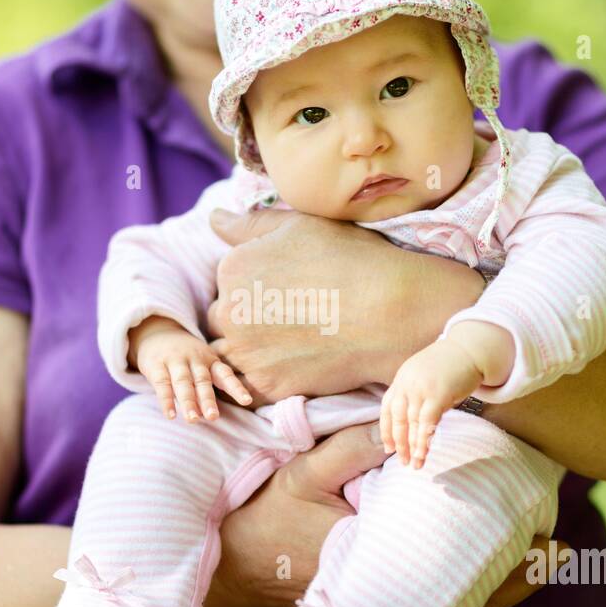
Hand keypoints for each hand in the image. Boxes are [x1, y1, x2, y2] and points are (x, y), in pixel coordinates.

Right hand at [130, 316, 252, 421]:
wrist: (158, 333)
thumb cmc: (187, 357)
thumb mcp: (203, 364)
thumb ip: (208, 386)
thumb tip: (213, 416)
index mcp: (210, 360)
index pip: (225, 375)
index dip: (236, 387)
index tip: (246, 401)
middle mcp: (195, 359)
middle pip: (202, 380)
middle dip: (208, 399)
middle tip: (213, 417)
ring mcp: (175, 361)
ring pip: (183, 382)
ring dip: (188, 401)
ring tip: (193, 420)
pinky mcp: (156, 365)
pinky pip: (162, 384)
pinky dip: (166, 400)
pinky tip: (171, 416)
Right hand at [200, 420, 568, 606]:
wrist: (233, 569)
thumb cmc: (266, 519)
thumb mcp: (303, 473)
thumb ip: (350, 446)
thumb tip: (399, 424)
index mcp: (375, 557)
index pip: (455, 566)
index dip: (504, 560)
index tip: (545, 538)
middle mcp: (384, 589)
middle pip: (466, 597)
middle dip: (513, 577)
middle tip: (558, 549)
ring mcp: (380, 600)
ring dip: (495, 586)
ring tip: (539, 561)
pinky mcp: (373, 600)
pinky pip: (430, 606)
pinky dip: (463, 592)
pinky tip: (487, 570)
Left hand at [204, 209, 484, 402]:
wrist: (391, 312)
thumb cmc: (351, 260)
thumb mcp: (299, 226)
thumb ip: (249, 225)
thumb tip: (214, 219)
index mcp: (232, 269)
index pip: (226, 283)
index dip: (254, 286)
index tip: (286, 290)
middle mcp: (229, 312)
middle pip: (223, 320)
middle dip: (247, 320)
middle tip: (291, 318)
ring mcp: (246, 353)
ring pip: (231, 355)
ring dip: (250, 352)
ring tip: (291, 344)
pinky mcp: (267, 386)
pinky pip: (248, 387)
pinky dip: (261, 381)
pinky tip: (289, 368)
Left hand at [380, 336, 483, 468]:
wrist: (470, 349)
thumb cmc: (450, 365)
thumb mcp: (424, 376)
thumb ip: (415, 394)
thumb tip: (413, 421)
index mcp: (401, 378)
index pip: (387, 408)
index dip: (386, 429)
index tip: (388, 448)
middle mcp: (407, 383)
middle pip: (397, 418)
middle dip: (399, 442)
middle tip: (402, 461)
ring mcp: (421, 388)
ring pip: (412, 423)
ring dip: (413, 446)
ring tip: (415, 464)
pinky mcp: (438, 394)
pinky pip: (427, 422)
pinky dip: (424, 440)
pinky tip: (424, 453)